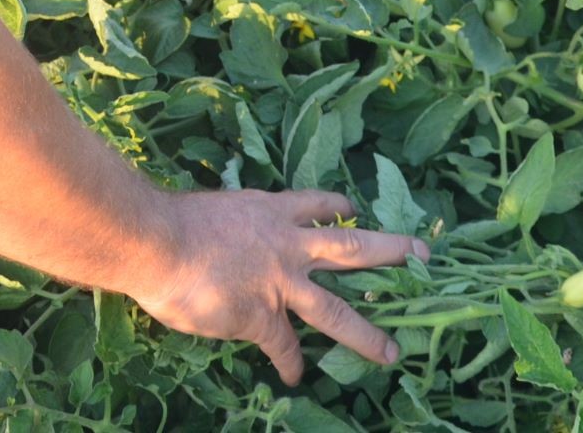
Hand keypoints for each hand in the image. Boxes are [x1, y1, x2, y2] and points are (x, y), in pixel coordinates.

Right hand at [128, 188, 428, 384]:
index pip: (316, 205)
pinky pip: (284, 346)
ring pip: (336, 309)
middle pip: (352, 249)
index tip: (353, 209)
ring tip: (391, 353)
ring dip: (366, 333)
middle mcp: (287, 244)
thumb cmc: (173, 223)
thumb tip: (223, 242)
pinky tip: (296, 377)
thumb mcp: (213, 212)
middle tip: (423, 256)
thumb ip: (231, 228)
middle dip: (391, 252)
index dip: (338, 207)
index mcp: (272, 211)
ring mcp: (280, 282)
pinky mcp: (262, 316)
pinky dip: (291, 363)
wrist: (159, 243)